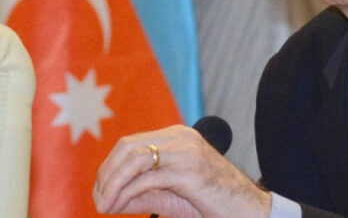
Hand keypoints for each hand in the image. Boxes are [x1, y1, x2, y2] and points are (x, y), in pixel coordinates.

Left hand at [93, 124, 270, 217]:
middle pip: (127, 147)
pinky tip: (119, 207)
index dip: (108, 168)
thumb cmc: (213, 203)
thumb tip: (108, 198)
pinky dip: (127, 194)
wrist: (248, 210)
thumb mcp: (170, 196)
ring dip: (112, 184)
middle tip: (99, 202)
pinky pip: (148, 179)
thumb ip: (142, 193)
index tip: (100, 194)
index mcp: (177, 137)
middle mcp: (181, 137)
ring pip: (134, 159)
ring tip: (105, 206)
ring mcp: (186, 151)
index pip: (130, 144)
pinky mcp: (190, 170)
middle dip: (106, 175)